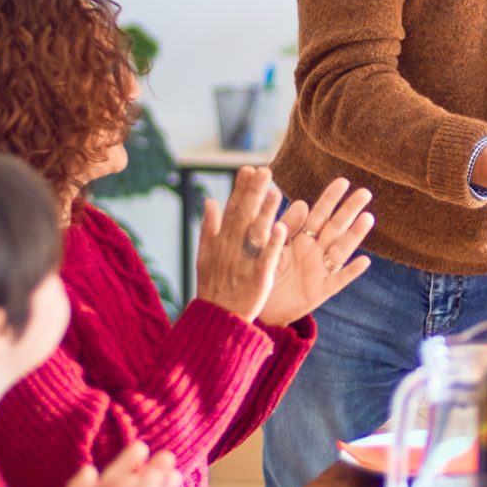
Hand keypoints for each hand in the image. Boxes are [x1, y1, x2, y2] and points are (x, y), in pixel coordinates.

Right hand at [195, 167, 288, 321]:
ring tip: (276, 192)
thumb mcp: (204, 255)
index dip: (241, 189)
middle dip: (254, 193)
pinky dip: (273, 244)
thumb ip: (209, 227)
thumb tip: (209, 200)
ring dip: (265, 212)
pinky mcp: (258, 278)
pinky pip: (267, 259)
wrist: (217, 319)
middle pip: (244, 215)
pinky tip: (282, 228)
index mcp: (222, 240)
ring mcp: (245, 262)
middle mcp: (232, 247)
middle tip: (265, 170)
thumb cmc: (213, 286)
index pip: (232, 209)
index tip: (249, 168)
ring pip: (256, 233)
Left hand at [258, 178, 375, 326]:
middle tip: (365, 193)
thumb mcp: (270, 247)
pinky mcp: (320, 291)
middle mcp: (315, 251)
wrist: (259, 308)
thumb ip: (285, 227)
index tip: (343, 181)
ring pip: (341, 249)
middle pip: (335, 227)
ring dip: (355, 235)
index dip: (331, 199)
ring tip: (368, 218)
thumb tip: (301, 203)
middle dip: (349, 210)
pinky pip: (338, 280)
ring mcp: (320, 270)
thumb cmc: (264, 273)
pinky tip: (364, 261)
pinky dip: (351, 271)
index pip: (319, 214)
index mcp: (301, 238)